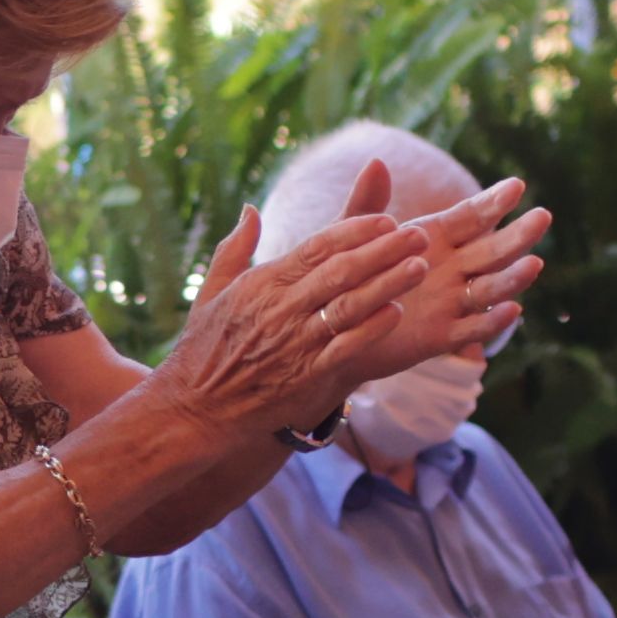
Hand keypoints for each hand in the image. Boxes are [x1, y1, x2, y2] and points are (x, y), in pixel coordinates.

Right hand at [149, 168, 547, 440]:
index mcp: (263, 283)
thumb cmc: (205, 348)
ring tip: (419, 267)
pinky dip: (373, 329)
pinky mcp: (306, 375)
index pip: (318, 246)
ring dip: (388, 284)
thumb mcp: (212, 292)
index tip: (387, 220)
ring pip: (350, 305)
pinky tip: (397, 313)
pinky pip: (347, 347)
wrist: (196, 408)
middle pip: (342, 270)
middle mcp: (281, 309)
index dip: (356, 231)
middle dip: (384, 250)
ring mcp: (295, 342)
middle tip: (418, 235)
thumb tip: (250, 209)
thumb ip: (235, 248)